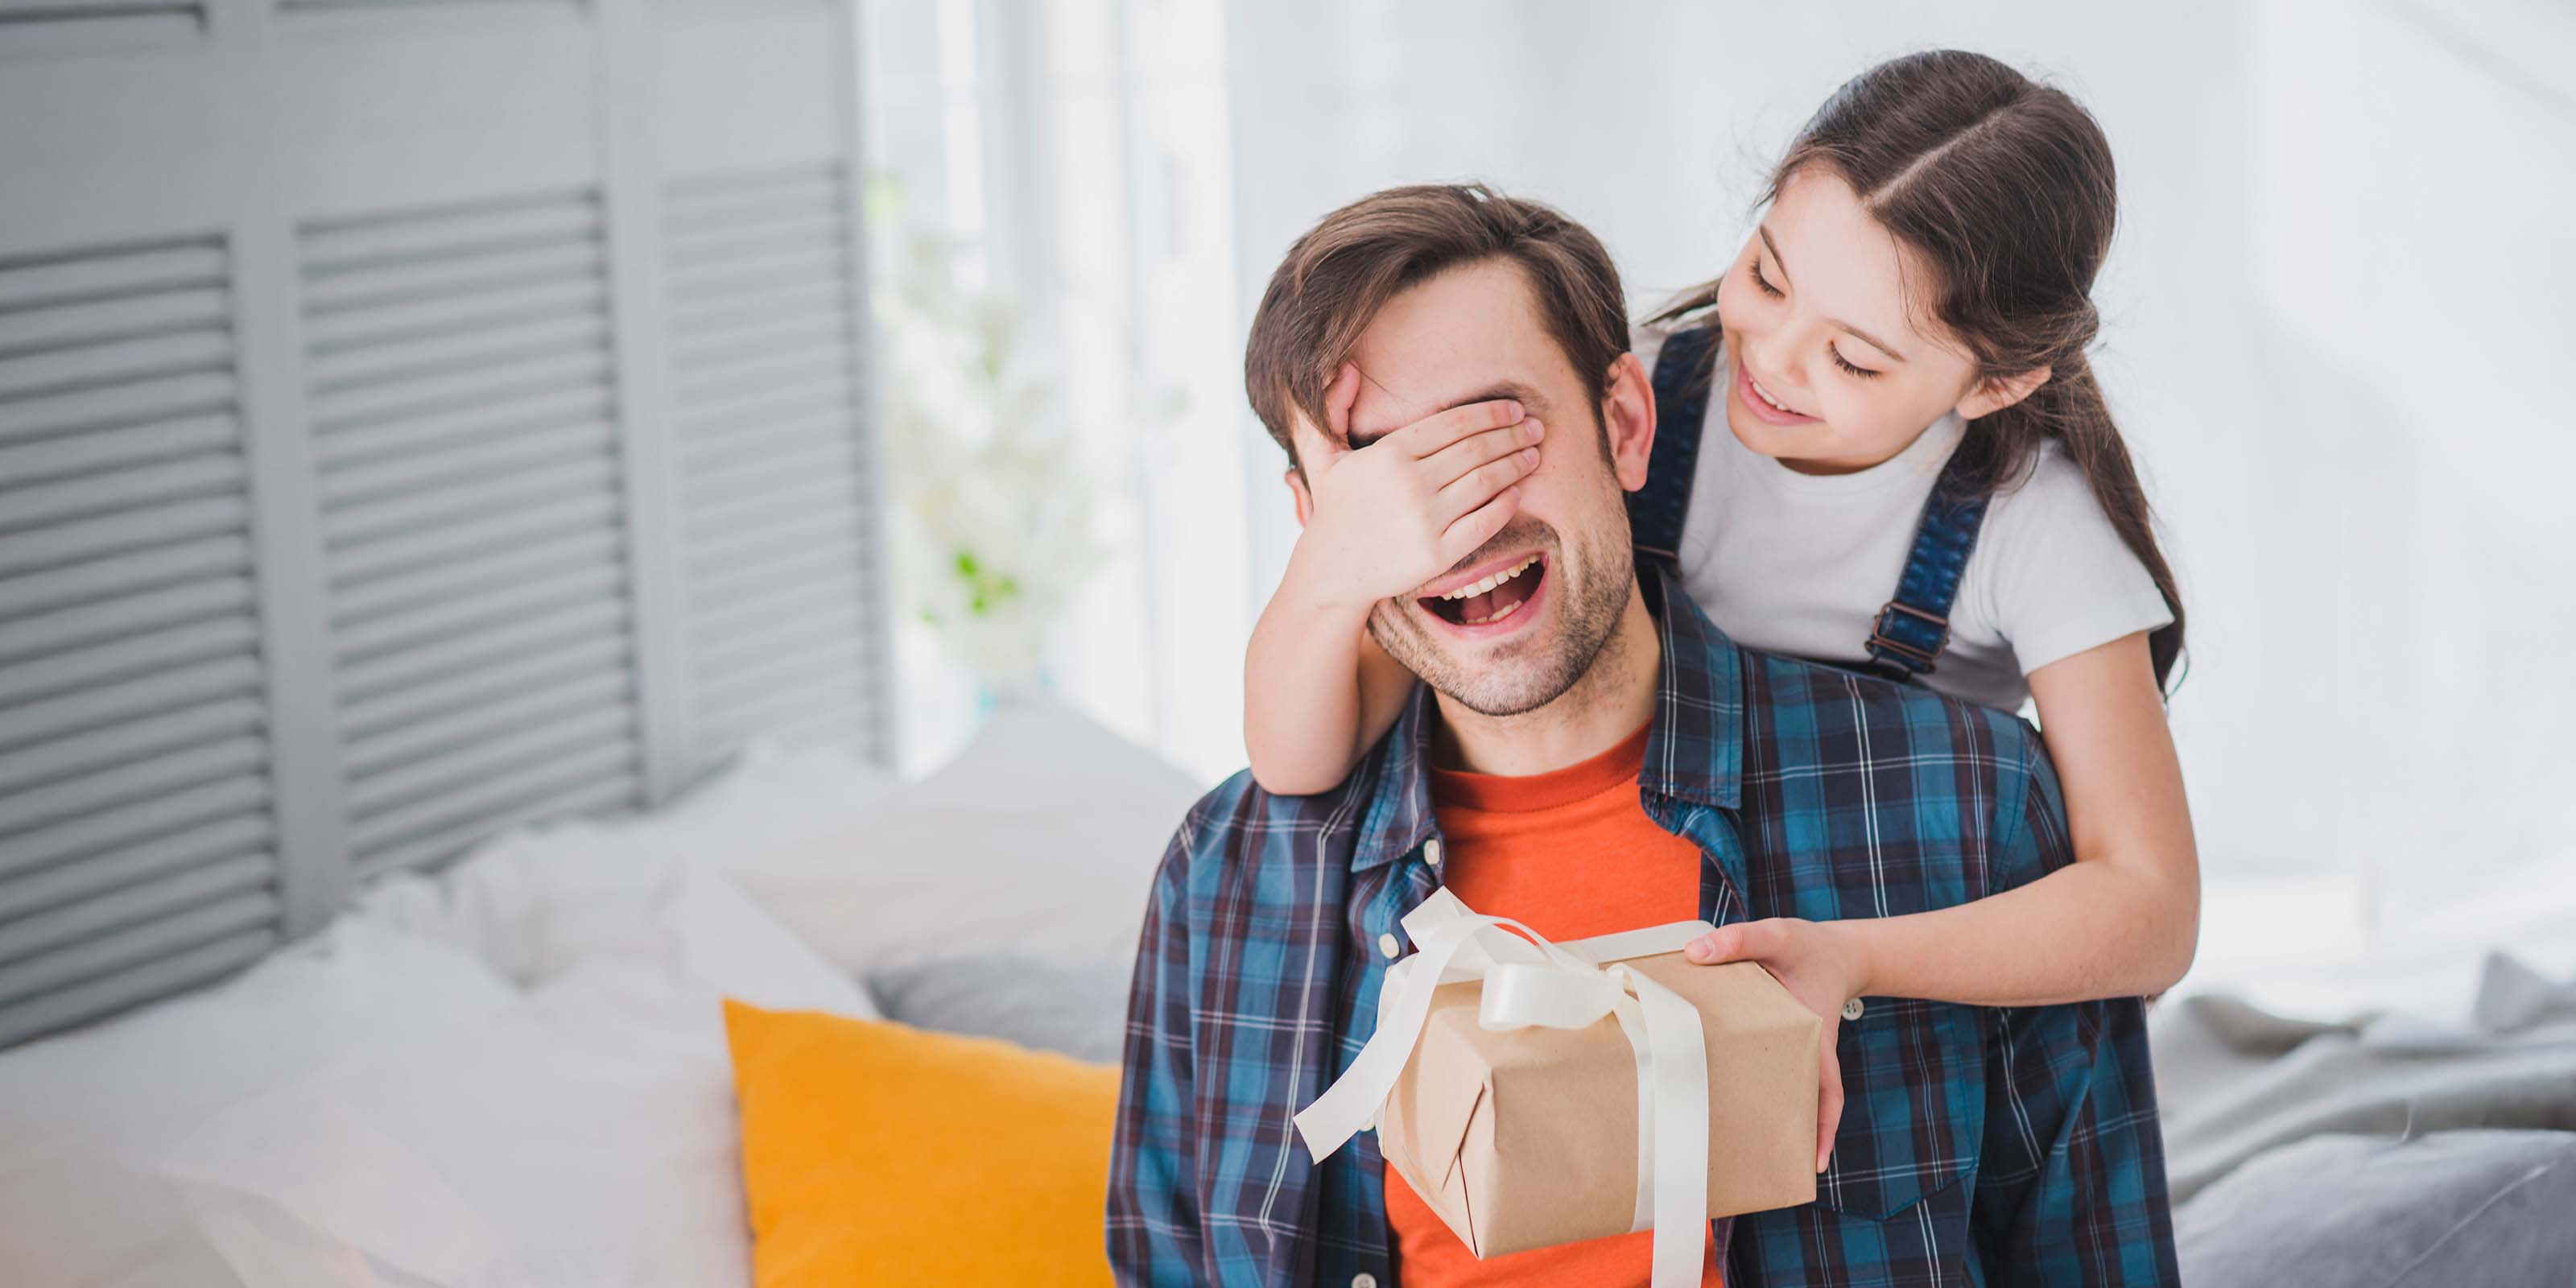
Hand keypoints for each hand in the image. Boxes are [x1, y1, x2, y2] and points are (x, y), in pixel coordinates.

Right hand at [1287, 362, 1546, 610]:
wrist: (1333, 572)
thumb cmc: (1334, 509)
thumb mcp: (1321, 454)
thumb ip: (1329, 407)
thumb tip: (1347, 368)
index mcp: (1389, 453)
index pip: (1454, 424)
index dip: (1491, 413)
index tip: (1515, 410)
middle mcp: (1410, 484)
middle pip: (1476, 449)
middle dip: (1513, 435)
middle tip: (1536, 429)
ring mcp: (1425, 521)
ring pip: (1486, 482)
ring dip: (1516, 464)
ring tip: (1534, 455)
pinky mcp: (1438, 554)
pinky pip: (1484, 522)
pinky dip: (1506, 504)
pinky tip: (1518, 492)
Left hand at [1684, 918, 1867, 1172]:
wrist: (1834, 948)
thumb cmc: (1809, 946)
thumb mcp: (1777, 935)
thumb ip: (1739, 941)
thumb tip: (1693, 955)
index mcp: (1815, 1036)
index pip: (1828, 1090)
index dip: (1823, 1127)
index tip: (1815, 1161)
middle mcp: (1807, 1052)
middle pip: (1803, 1103)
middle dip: (1790, 1135)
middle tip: (1767, 1166)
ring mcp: (1794, 1050)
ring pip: (1785, 1091)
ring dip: (1771, 1116)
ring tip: (1738, 1145)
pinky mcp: (1780, 1041)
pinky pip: (1771, 1069)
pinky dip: (1756, 1084)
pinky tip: (1725, 1091)